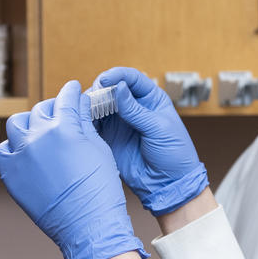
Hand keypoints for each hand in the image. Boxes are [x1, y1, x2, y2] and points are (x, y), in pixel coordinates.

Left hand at [0, 79, 148, 258]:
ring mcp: (21, 156)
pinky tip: (25, 152)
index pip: (66, 99)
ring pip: (16, 124)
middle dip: (53, 108)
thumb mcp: (99, 149)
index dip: (71, 91)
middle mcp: (38, 137)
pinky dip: (13, 147)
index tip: (73, 89)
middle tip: (60, 114)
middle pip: (41, 110)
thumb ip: (84, 122)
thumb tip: (79, 103)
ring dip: (28, 123)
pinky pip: (3, 151)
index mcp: (64, 128)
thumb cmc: (100, 190)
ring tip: (39, 130)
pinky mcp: (11, 174)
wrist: (88, 226)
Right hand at [94, 67, 208, 214]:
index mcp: (151, 99)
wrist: (168, 184)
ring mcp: (120, 122)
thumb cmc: (174, 154)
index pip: (132, 78)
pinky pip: (94, 123)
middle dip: (100, 88)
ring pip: (100, 104)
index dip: (117, 75)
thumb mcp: (158, 128)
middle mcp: (133, 107)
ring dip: (92, 103)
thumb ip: (136, 110)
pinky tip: (83, 120)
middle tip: (93, 96)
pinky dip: (87, 120)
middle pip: (112, 88)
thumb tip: (118, 87)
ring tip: (86, 108)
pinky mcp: (109, 137)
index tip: (105, 79)